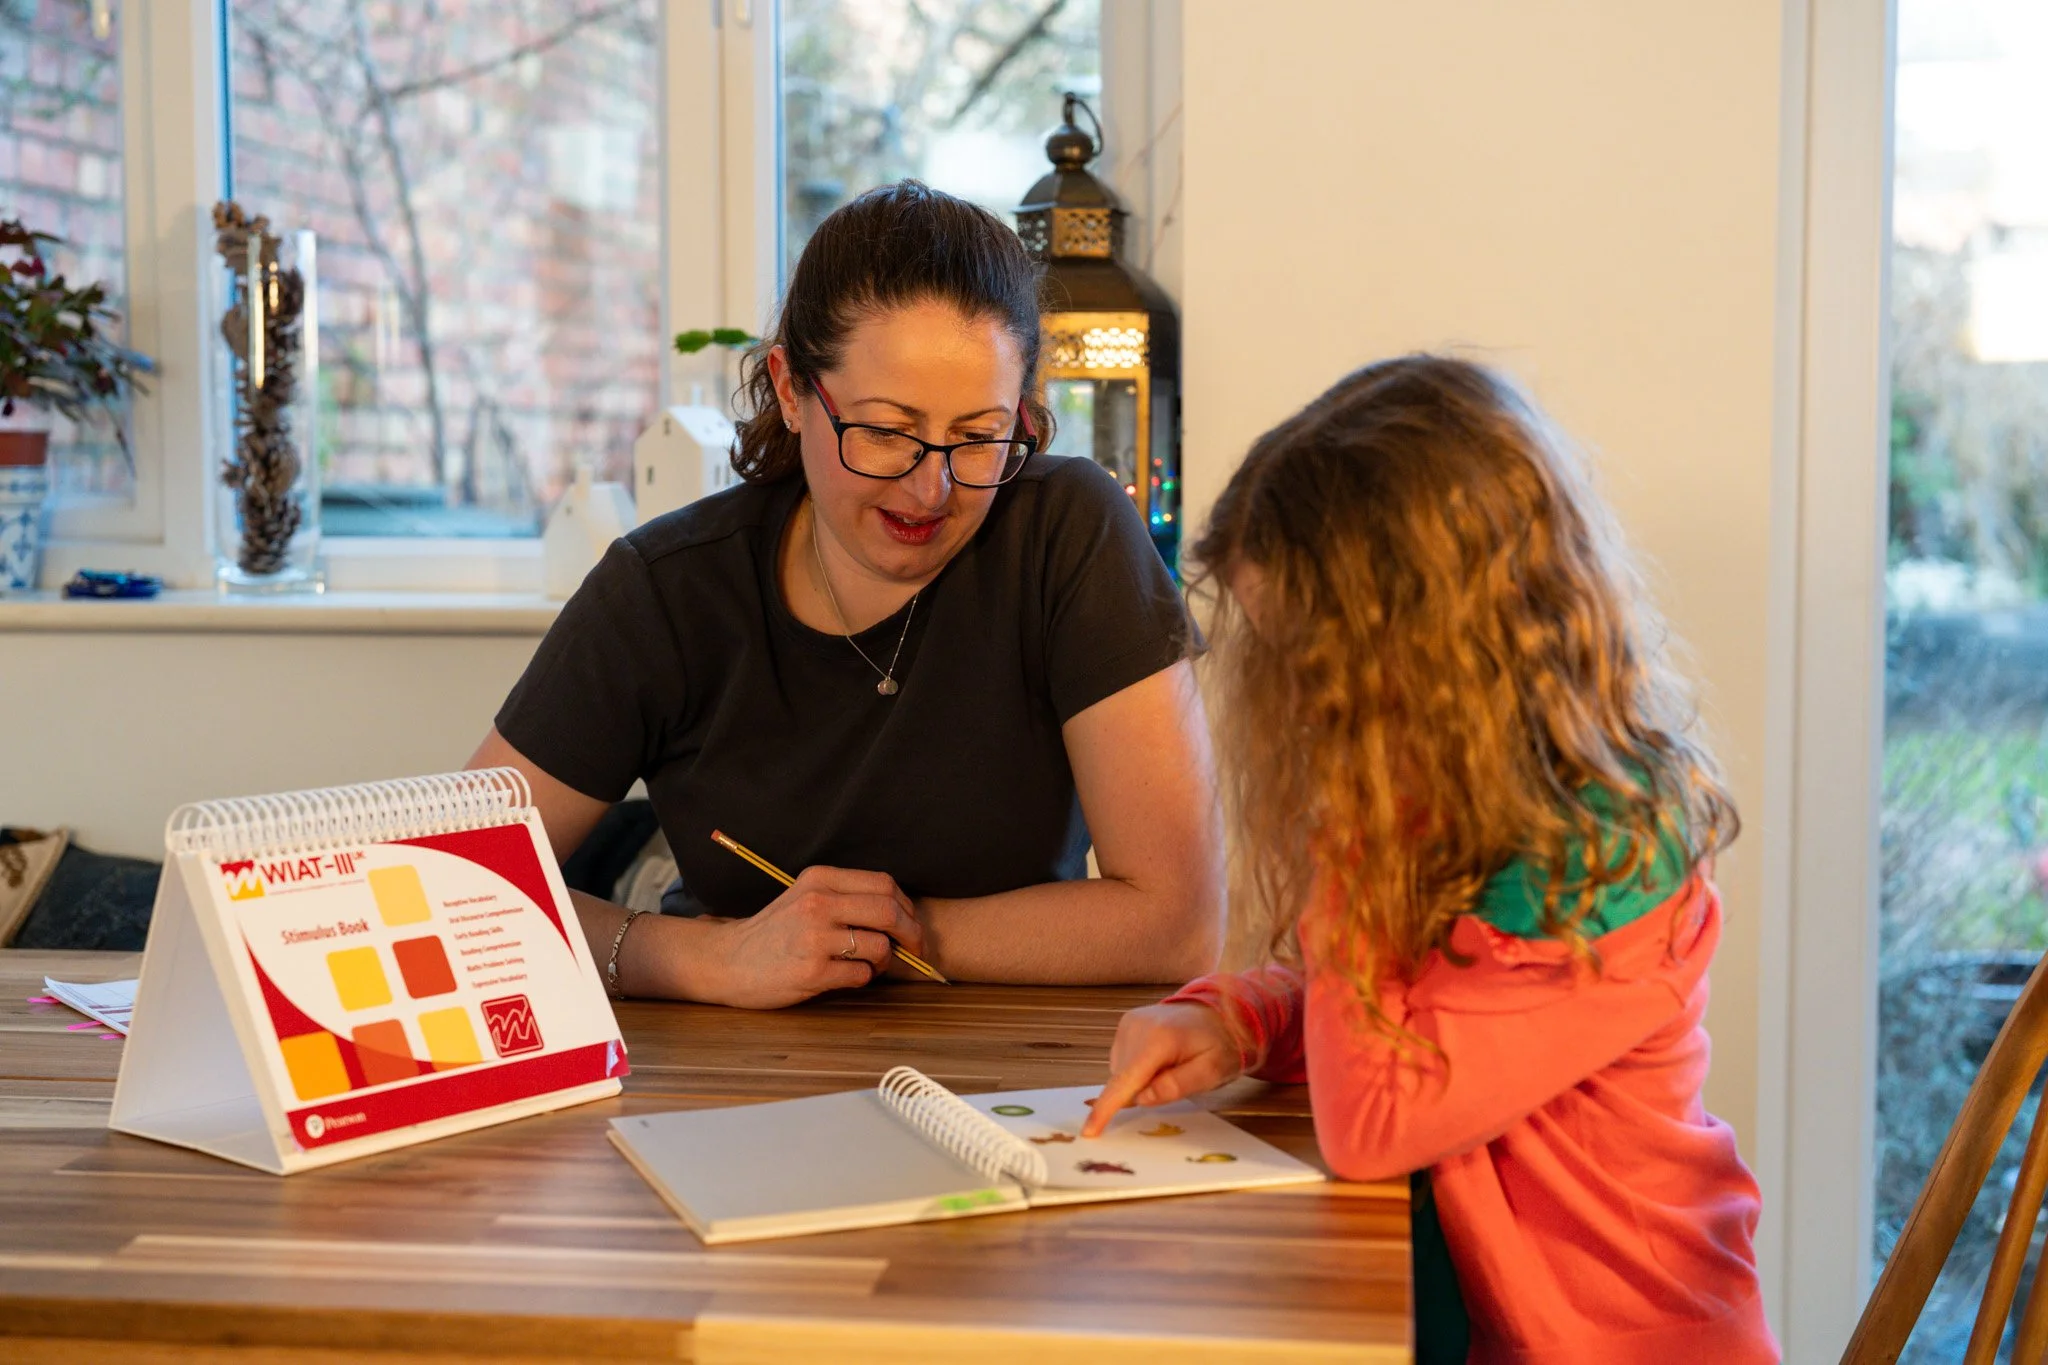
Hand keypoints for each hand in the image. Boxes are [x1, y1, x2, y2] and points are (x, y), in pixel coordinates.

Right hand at [691, 866, 925, 1009]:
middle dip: (912, 934)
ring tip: (868, 964)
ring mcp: (814, 938)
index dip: (906, 906)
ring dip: (883, 961)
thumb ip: (847, 898)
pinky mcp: (812, 971)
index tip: (910, 923)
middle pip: (889, 912)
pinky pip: (861, 974)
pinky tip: (846, 976)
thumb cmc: (775, 932)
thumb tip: (902, 914)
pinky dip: (863, 978)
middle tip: (914, 949)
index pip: (883, 884)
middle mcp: (817, 904)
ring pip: (879, 946)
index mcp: (819, 879)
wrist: (729, 962)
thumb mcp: (805, 897)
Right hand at [1082, 1002, 1243, 1136]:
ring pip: (1121, 1073)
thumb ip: (1176, 1086)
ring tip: (1172, 1066)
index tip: (1088, 1131)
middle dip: (1143, 1091)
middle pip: (1123, 1080)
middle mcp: (1136, 1027)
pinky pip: (1123, 1061)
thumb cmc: (1218, 1044)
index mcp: (1158, 1039)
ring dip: (1140, 1081)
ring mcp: (1128, 1023)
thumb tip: (1142, 1099)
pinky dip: (1137, 1070)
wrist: (1218, 1011)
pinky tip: (1160, 1060)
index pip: (1126, 1080)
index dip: (1106, 1108)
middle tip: (1178, 1077)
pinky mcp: (1125, 1025)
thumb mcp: (1211, 1071)